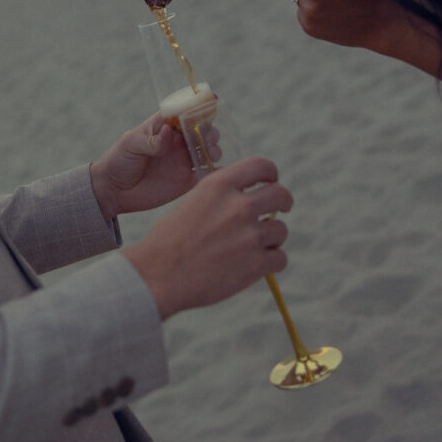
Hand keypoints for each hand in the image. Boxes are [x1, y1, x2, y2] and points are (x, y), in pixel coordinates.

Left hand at [90, 113, 210, 221]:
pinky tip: (220, 169)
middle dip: (209, 130)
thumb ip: (151, 140)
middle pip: (200, 131)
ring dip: (213, 148)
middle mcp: (177, 142)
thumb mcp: (131, 144)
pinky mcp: (186, 180)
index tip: (211, 104)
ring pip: (206, 150)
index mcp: (164, 127)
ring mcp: (183, 160)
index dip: (198, 108)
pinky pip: (205, 173)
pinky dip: (215, 170)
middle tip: (208, 137)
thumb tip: (170, 132)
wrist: (114, 190)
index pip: (184, 113)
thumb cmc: (119, 160)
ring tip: (211, 152)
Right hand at [123, 156, 291, 319]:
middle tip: (277, 212)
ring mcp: (249, 235)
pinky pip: (280, 258)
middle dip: (283, 203)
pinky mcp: (256, 264)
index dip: (270, 174)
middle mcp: (238, 206)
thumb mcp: (192, 202)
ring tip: (252, 247)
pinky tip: (256, 265)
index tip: (270, 183)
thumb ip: (220, 197)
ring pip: (280, 230)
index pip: (261, 165)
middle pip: (281, 195)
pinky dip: (271, 262)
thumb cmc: (168, 241)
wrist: (158, 276)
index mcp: (219, 185)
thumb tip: (244, 199)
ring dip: (271, 238)